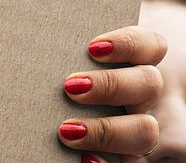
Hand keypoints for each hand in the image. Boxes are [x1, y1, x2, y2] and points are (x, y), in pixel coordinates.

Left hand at [57, 26, 166, 161]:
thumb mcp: (70, 50)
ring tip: (66, 130)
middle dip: (111, 85)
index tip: (92, 47)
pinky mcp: (127, 155)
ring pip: (147, 131)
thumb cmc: (64, 64)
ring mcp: (138, 126)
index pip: (152, 44)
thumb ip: (66, 43)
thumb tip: (33, 36)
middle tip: (70, 86)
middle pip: (150, 83)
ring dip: (109, 131)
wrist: (68, 106)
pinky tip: (85, 160)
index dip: (129, 44)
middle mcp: (142, 94)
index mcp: (135, 61)